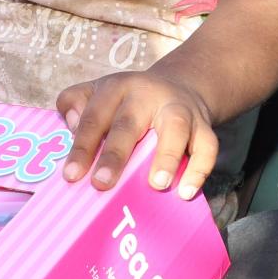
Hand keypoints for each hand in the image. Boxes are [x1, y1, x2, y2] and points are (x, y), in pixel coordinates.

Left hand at [56, 71, 216, 197]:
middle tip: (102, 183)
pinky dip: (199, 169)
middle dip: (115, 154)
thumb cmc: (127, 102)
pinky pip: (208, 146)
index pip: (95, 116)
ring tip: (156, 185)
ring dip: (166, 156)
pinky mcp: (204, 126)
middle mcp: (148, 95)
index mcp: (117, 88)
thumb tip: (70, 125)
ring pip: (176, 128)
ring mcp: (179, 109)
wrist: (180, 86)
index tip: (71, 176)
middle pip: (129, 123)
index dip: (82, 146)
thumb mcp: (98, 92)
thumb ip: (74, 102)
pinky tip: (186, 192)